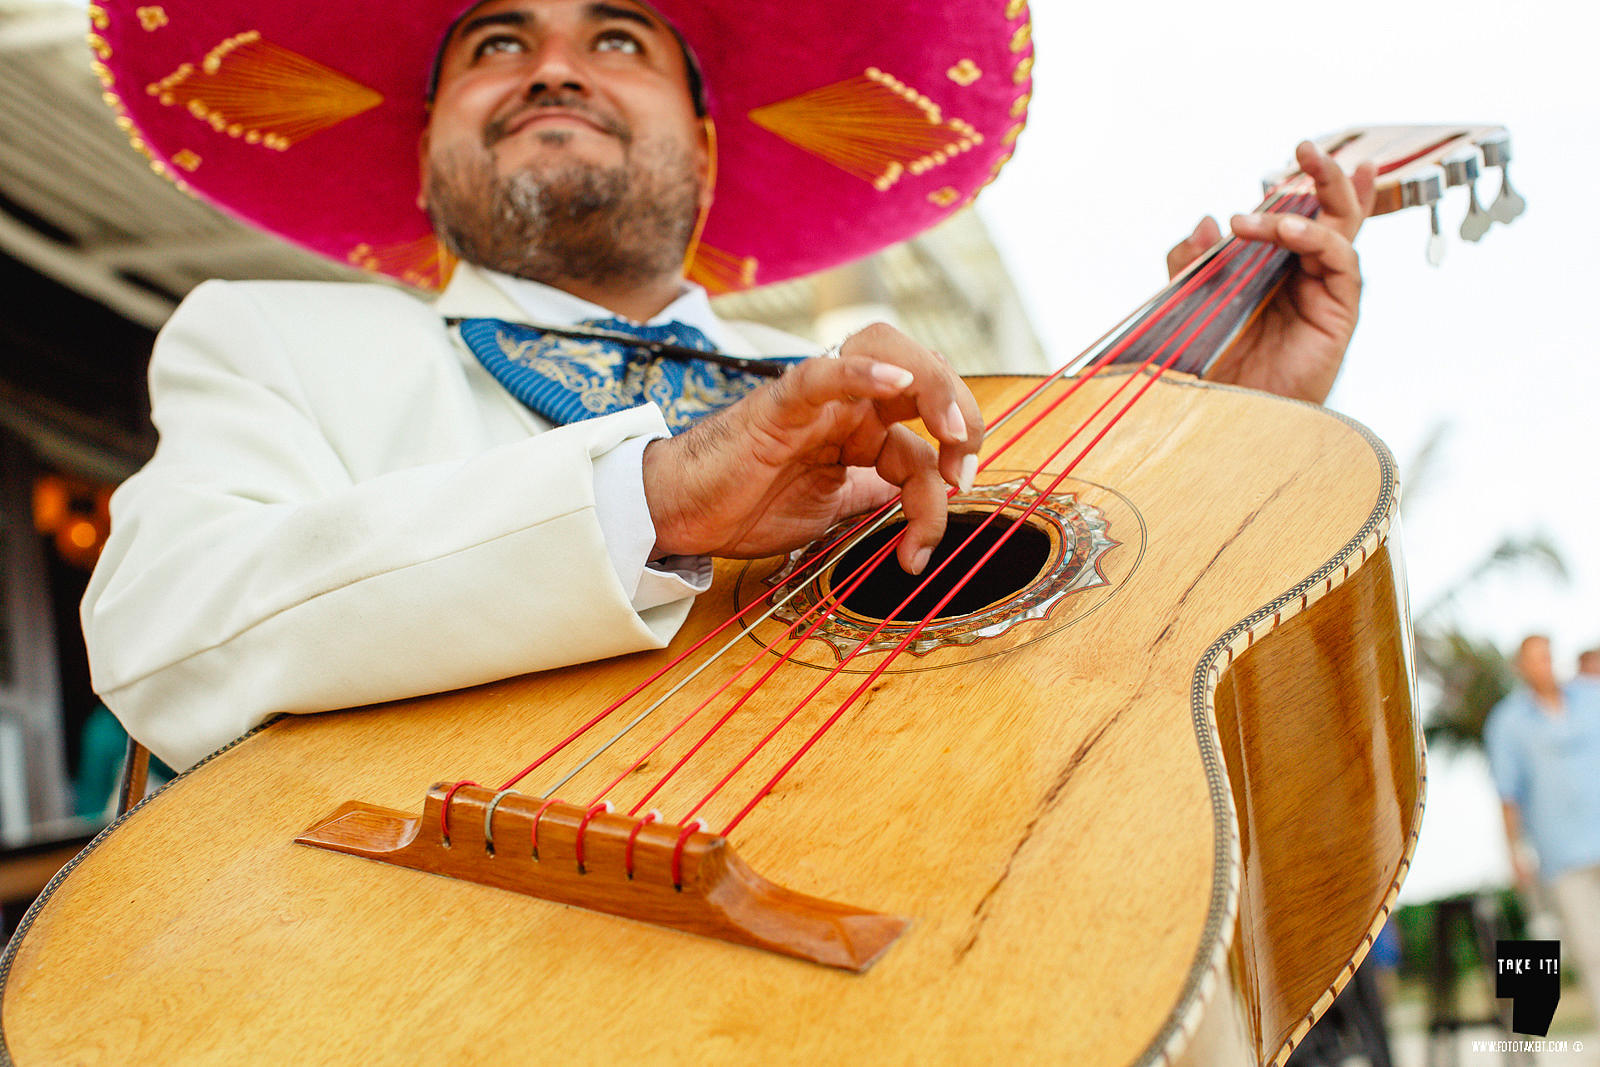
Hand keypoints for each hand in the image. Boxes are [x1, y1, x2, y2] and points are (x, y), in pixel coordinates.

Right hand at [642, 323, 981, 573]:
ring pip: (888, 354)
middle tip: (962, 472)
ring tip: (948, 437)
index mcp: (859, 430)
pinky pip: (823, 374)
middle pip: (924, 376)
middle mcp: (845, 404)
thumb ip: (873, 498)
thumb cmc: (745, 508)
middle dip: (963, 418)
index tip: (957, 498)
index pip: (925, 433)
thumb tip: (918, 506)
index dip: (953, 462)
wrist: (681, 513)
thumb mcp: (831, 511)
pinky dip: (862, 372)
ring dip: (934, 389)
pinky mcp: (781, 403)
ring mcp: (816, 399)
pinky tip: (895, 383)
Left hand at [1166, 141, 1376, 403]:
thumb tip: (1205, 220)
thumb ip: (1193, 264)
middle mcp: (1304, 276)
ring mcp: (1324, 292)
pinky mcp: (1338, 313)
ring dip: (1311, 204)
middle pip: (1331, 213)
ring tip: (1274, 200)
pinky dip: (1318, 240)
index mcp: (1273, 270)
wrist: (1225, 416)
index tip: (1300, 152)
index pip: (1296, 217)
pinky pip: (1340, 263)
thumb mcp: (1189, 303)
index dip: (1306, 185)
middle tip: (1306, 149)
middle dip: (1323, 176)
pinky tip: (1291, 232)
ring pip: (1339, 230)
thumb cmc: (1212, 365)